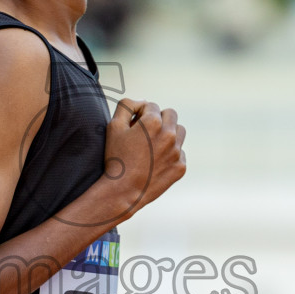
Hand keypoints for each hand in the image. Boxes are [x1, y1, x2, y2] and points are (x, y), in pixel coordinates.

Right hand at [104, 97, 186, 219]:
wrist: (123, 191)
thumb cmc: (116, 158)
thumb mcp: (113, 127)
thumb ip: (127, 106)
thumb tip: (142, 102)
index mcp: (154, 121)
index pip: (151, 105)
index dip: (140, 114)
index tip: (133, 127)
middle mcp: (169, 134)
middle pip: (170, 114)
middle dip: (159, 119)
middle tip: (146, 133)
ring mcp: (177, 151)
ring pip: (179, 131)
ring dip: (169, 133)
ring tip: (153, 145)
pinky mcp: (181, 167)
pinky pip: (180, 153)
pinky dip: (171, 154)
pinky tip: (156, 162)